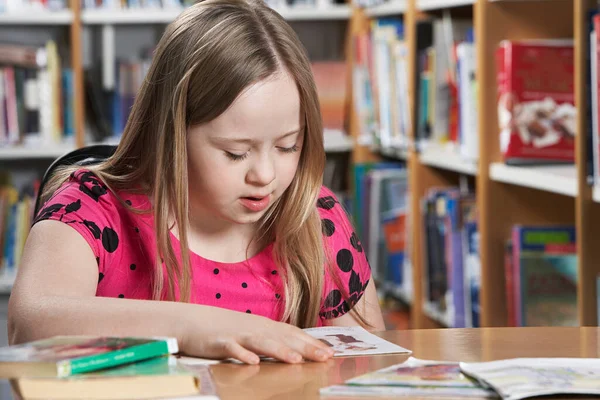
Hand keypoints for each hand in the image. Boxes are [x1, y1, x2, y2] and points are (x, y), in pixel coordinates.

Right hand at [180, 308, 335, 363]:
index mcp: (264, 326)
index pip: (293, 334)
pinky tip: (253, 362)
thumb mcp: (251, 331)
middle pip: (284, 338)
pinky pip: (232, 348)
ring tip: (296, 360)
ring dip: (279, 350)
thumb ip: (270, 339)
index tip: (330, 353)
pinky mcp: (219, 342)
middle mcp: (255, 327)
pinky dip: (242, 354)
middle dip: (305, 347)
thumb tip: (294, 349)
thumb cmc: (223, 328)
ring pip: (262, 342)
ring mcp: (238, 334)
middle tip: (325, 357)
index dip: (312, 343)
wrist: (191, 320)